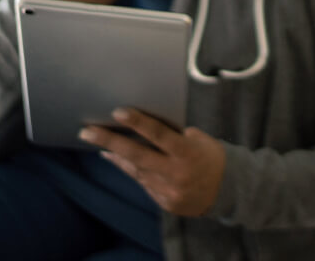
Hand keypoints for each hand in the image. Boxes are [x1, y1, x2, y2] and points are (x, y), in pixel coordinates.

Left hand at [79, 109, 227, 216]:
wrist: (228, 190)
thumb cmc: (211, 156)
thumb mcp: (200, 139)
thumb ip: (174, 135)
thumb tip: (144, 125)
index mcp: (188, 152)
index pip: (159, 135)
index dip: (138, 123)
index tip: (118, 112)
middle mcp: (177, 172)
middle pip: (138, 155)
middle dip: (110, 142)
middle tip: (86, 131)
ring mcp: (169, 190)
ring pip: (135, 170)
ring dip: (114, 155)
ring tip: (95, 141)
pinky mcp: (165, 202)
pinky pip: (142, 183)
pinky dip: (128, 169)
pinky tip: (115, 159)